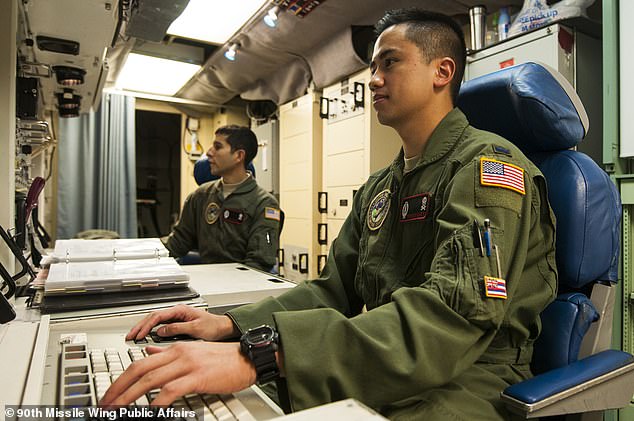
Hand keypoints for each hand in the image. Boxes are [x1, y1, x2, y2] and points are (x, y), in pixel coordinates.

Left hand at [100, 342, 256, 406]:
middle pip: (139, 370)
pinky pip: (171, 390)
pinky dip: (157, 403)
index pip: (140, 362)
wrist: (248, 359)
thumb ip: (169, 353)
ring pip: (150, 380)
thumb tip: (150, 351)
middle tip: (105, 405)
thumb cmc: (225, 360)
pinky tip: (150, 412)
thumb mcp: (194, 352)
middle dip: (118, 389)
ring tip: (118, 411)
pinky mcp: (198, 376)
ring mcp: (188, 364)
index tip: (110, 394)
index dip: (121, 379)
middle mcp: (179, 353)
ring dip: (130, 397)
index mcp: (176, 348)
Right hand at [126, 304, 237, 341]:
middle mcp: (177, 312)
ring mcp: (177, 318)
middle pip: (153, 317)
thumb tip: (161, 331)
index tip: (139, 335)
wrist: (224, 328)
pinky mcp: (177, 324)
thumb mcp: (196, 328)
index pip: (158, 315)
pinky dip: (151, 331)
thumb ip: (178, 328)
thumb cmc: (214, 326)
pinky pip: (160, 326)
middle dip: (140, 326)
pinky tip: (146, 337)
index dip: (146, 325)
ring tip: (133, 337)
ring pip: (155, 321)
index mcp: (181, 310)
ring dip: (144, 328)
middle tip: (130, 336)